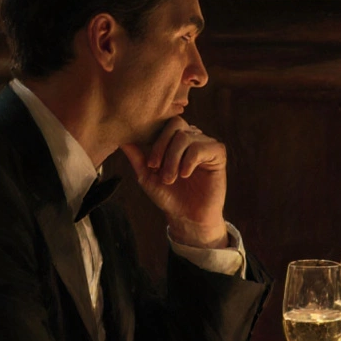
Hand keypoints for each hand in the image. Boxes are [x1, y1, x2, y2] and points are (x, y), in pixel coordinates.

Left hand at [119, 118, 227, 247]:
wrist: (187, 217)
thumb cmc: (168, 196)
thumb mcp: (147, 176)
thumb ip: (136, 157)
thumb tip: (121, 139)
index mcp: (175, 139)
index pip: (164, 123)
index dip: (154, 140)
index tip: (150, 164)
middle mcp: (191, 137)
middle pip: (175, 124)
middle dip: (162, 146)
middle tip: (156, 168)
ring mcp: (205, 144)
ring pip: (185, 137)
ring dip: (173, 159)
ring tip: (170, 179)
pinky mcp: (218, 153)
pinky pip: (201, 147)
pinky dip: (189, 161)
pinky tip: (185, 175)